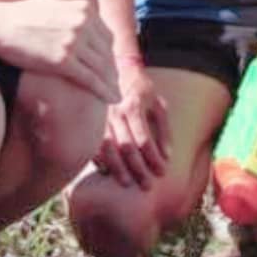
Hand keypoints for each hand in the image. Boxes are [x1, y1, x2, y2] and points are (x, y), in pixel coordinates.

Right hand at [0, 0, 118, 102]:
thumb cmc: (20, 14)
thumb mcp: (52, 1)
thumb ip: (72, 7)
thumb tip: (84, 13)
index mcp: (83, 9)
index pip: (106, 36)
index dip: (110, 54)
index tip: (109, 67)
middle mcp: (83, 23)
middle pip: (107, 53)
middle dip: (112, 71)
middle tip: (114, 84)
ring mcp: (74, 41)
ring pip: (102, 67)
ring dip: (111, 83)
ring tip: (115, 95)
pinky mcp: (63, 60)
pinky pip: (91, 79)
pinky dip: (104, 91)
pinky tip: (111, 99)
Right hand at [96, 70, 170, 188]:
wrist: (115, 71)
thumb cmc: (141, 91)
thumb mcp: (158, 104)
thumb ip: (164, 130)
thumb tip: (167, 156)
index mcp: (134, 106)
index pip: (144, 139)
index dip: (153, 159)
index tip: (162, 172)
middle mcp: (115, 112)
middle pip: (126, 147)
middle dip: (138, 169)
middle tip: (147, 186)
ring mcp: (99, 117)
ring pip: (107, 148)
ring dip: (117, 168)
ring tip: (126, 184)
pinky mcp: (90, 122)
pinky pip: (92, 145)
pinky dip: (99, 160)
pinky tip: (106, 172)